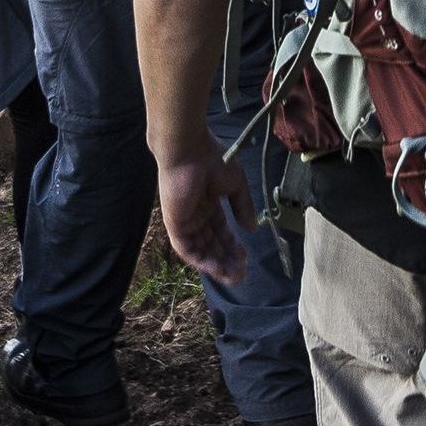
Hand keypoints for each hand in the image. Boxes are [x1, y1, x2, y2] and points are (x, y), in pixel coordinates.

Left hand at [156, 127, 253, 284]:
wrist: (188, 149)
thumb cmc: (212, 159)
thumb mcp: (235, 184)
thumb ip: (243, 206)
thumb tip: (252, 228)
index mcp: (208, 203)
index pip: (220, 230)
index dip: (232, 245)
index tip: (246, 257)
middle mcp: (195, 214)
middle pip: (210, 243)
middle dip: (226, 259)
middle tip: (241, 274)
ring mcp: (184, 219)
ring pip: (199, 249)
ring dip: (215, 265)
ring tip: (232, 276)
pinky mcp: (174, 223)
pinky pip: (186, 248)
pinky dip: (200, 261)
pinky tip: (216, 270)